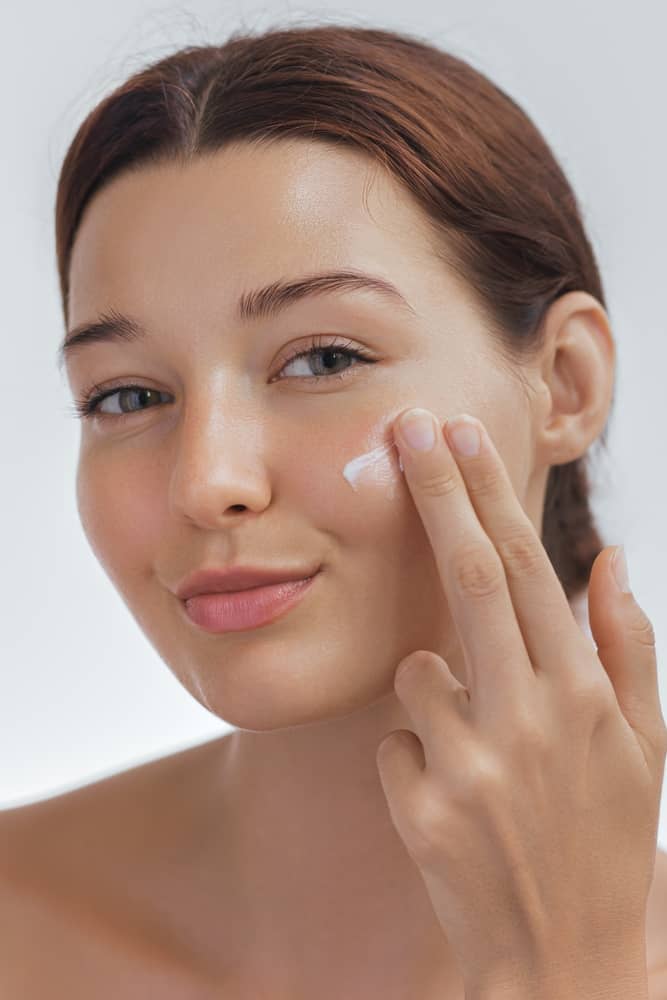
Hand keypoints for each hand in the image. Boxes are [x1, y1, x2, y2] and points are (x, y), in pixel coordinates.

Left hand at [376, 407, 666, 995]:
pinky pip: (397, 740)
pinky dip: (417, 750)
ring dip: (436, 687)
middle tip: (404, 427)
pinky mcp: (425, 811)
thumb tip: (609, 555)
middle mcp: (531, 718)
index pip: (528, 568)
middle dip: (434, 493)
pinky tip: (455, 796)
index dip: (487, 493)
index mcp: (586, 693)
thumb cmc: (608, 837)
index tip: (456, 433)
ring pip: (418, 669)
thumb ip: (628, 644)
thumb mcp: (646, 745)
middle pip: (470, 577)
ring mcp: (474, 765)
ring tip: (480, 749)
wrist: (568, 961)